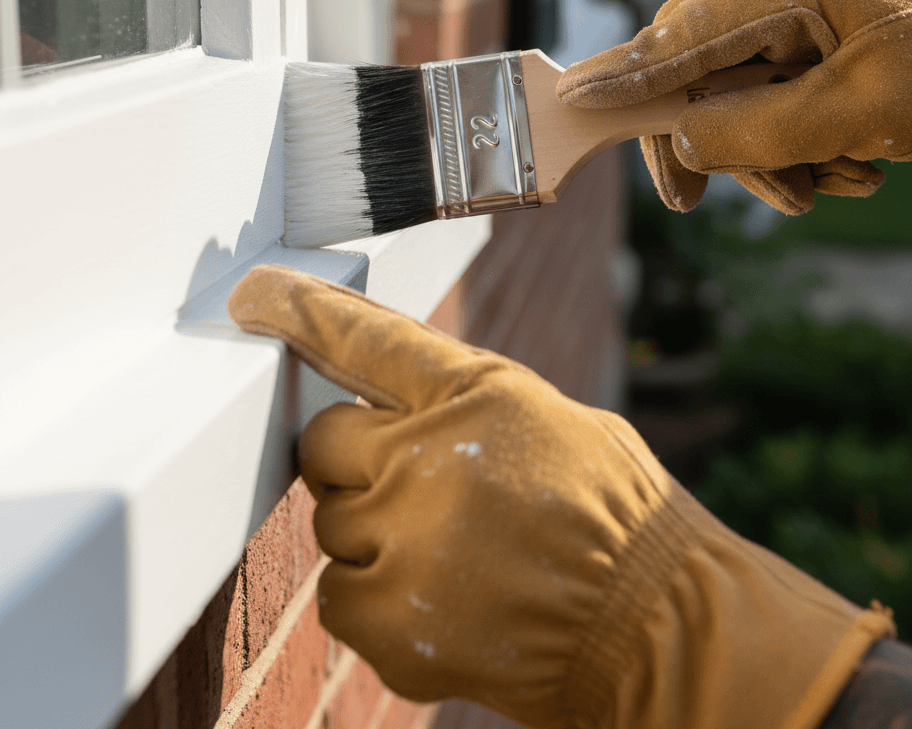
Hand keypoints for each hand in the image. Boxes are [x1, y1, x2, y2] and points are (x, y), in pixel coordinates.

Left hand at [228, 265, 893, 728]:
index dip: (305, 309)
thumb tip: (393, 407)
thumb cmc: (612, 514)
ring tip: (454, 555)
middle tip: (415, 488)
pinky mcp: (389, 623)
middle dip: (354, 459)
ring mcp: (404, 543)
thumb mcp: (551, 422)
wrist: (651, 625)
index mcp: (477, 395)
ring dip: (375, 534)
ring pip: (332, 523)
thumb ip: (463, 408)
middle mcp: (428, 460)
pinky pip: (339, 595)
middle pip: (323, 440)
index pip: (369, 337)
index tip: (254, 294)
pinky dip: (378, 599)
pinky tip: (445, 602)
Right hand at [556, 0, 911, 214]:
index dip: (624, 76)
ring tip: (817, 190)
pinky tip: (845, 170)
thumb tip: (683, 140)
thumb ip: (754, 130)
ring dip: (767, 153)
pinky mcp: (812, 39)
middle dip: (702, 140)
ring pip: (735, 92)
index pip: (678, 35)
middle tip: (686, 199)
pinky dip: (798, 142)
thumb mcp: (851, 112)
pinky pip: (773, 97)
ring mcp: (796, 12)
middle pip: (695, 67)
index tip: (574, 100)